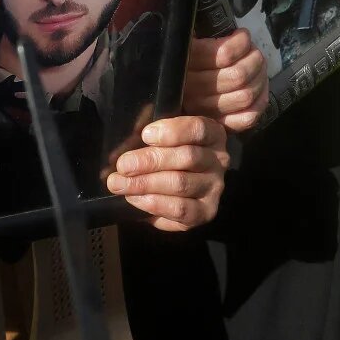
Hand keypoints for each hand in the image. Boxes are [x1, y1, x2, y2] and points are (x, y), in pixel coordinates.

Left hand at [107, 116, 227, 231]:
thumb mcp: (159, 136)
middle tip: (123, 165)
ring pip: (181, 184)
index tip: (145, 135)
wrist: (168, 189)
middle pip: (188, 157)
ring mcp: (214, 187)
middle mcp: (219, 160)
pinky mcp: (206, 211)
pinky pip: (181, 209)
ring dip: (145, 184)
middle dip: (150, 161)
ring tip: (120, 184)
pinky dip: (154, 204)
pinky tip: (135, 199)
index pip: (198, 128)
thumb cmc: (163, 153)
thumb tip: (125, 139)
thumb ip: (148, 133)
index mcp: (211, 134)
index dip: (172, 131)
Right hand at [183, 30, 267, 132]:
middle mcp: (193, 91)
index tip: (241, 35)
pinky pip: (248, 117)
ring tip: (256, 67)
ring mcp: (207, 112)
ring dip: (259, 77)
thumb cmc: (186, 61)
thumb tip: (231, 30)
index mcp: (185, 65)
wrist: (172, 107)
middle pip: (240, 75)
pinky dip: (260, 100)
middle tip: (253, 52)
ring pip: (247, 94)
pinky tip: (258, 87)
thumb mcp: (187, 42)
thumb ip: (201, 35)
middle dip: (254, 59)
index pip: (225, 54)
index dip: (241, 42)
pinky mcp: (220, 126)